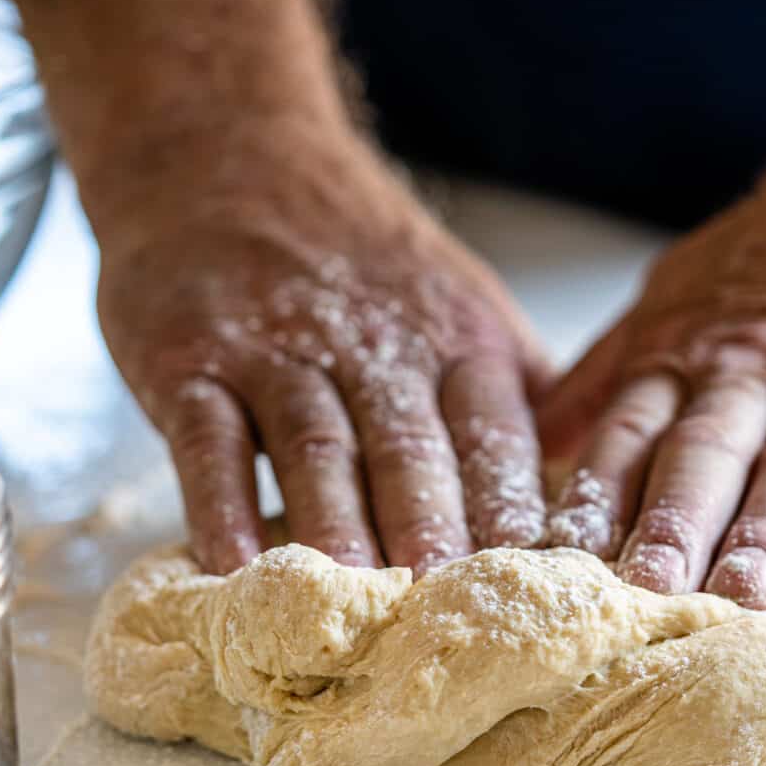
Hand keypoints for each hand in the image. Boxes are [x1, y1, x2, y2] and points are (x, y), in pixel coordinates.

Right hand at [97, 140, 549, 574]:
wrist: (230, 156)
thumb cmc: (357, 258)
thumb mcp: (456, 300)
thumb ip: (510, 389)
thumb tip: (574, 492)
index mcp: (456, 337)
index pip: (496, 433)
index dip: (514, 510)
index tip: (532, 587)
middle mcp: (374, 344)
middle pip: (410, 448)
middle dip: (434, 530)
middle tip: (447, 609)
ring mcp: (278, 349)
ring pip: (316, 447)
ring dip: (338, 528)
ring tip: (355, 604)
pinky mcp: (191, 357)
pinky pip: (209, 437)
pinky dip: (220, 503)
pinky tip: (233, 563)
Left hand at [538, 140, 765, 606]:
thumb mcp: (678, 291)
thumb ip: (610, 368)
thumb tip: (536, 435)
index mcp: (688, 352)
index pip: (632, 430)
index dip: (597, 492)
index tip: (561, 556)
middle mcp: (756, 371)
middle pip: (706, 452)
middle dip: (672, 521)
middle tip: (644, 586)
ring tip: (740, 594)